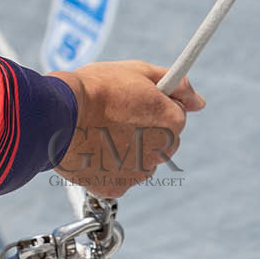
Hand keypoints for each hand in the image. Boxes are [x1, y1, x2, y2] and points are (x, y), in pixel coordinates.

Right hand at [48, 60, 204, 197]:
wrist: (59, 113)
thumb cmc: (97, 88)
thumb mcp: (139, 71)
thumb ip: (177, 85)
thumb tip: (200, 101)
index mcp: (172, 122)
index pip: (176, 115)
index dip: (153, 105)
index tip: (133, 102)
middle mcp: (161, 151)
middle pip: (160, 142)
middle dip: (144, 131)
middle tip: (115, 117)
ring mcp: (138, 173)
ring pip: (139, 163)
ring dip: (127, 152)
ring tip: (99, 133)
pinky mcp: (114, 187)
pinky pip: (118, 180)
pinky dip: (107, 169)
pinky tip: (92, 151)